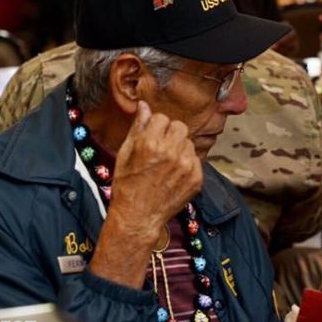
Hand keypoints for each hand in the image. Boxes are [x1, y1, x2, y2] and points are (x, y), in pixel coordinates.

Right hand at [109, 101, 203, 246]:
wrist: (138, 217)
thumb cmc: (127, 185)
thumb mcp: (125, 153)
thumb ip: (138, 127)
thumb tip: (144, 105)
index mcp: (151, 143)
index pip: (162, 118)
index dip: (154, 127)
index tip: (150, 138)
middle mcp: (171, 153)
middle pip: (180, 126)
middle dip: (170, 134)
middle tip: (160, 149)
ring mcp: (187, 166)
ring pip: (189, 142)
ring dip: (179, 148)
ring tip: (166, 164)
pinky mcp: (197, 178)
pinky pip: (196, 159)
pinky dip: (187, 164)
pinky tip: (173, 176)